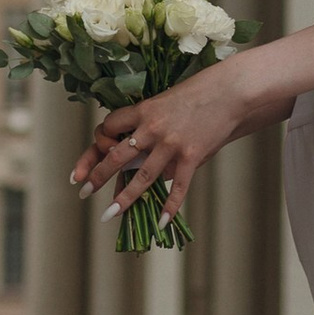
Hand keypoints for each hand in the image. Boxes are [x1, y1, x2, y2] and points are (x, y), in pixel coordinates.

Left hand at [73, 61, 251, 217]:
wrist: (229, 92)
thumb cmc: (198, 93)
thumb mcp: (166, 101)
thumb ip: (150, 124)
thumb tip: (136, 151)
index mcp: (143, 110)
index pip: (109, 126)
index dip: (101, 139)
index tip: (99, 150)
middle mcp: (152, 128)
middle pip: (116, 156)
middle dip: (97, 176)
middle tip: (84, 191)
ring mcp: (171, 144)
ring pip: (141, 177)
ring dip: (123, 198)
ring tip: (109, 213)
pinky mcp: (191, 156)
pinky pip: (177, 188)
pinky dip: (169, 207)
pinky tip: (161, 223)